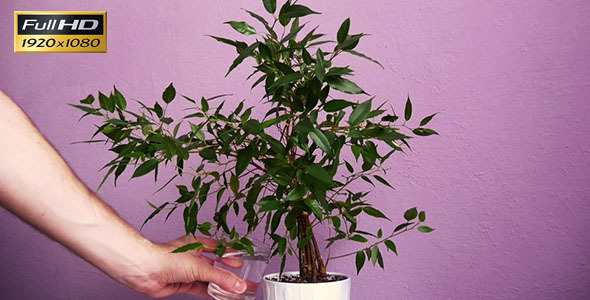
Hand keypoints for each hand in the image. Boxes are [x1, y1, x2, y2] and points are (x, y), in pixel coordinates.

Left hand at [130, 236, 246, 297]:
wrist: (146, 271)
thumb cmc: (166, 258)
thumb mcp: (199, 267)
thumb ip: (221, 277)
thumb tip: (238, 285)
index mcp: (198, 244)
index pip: (220, 249)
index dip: (231, 257)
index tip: (242, 264)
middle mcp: (193, 256)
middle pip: (216, 266)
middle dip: (229, 274)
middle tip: (243, 280)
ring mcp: (188, 270)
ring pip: (209, 279)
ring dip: (221, 286)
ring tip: (235, 292)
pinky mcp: (183, 283)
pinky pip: (201, 288)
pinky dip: (211, 293)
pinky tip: (221, 297)